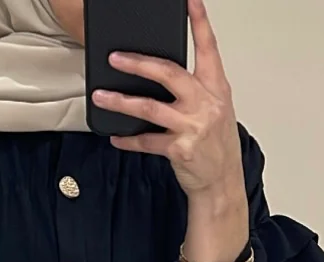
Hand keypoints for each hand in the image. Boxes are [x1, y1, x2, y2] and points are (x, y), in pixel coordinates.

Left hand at [91, 0, 243, 201]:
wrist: (222, 181)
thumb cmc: (217, 144)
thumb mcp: (216, 108)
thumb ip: (195, 88)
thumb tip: (159, 73)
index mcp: (216, 87)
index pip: (207, 47)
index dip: (198, 21)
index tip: (189, 0)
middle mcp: (205, 103)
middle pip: (168, 73)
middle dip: (138, 63)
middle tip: (116, 57)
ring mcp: (192, 126)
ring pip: (150, 108)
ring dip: (121, 102)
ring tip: (101, 96)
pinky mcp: (180, 149)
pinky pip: (147, 141)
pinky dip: (129, 139)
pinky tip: (116, 136)